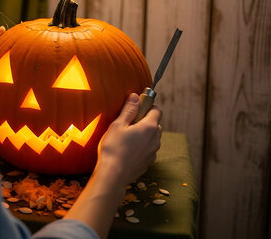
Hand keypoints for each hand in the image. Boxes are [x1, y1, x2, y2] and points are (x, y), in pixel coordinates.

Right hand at [65, 93, 161, 238]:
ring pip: (153, 138)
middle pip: (156, 124)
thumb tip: (136, 96)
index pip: (157, 110)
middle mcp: (155, 139)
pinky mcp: (148, 162)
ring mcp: (153, 152)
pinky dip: (142, 146)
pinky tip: (128, 149)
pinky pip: (148, 149)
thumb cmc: (113, 147)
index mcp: (149, 127)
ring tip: (127, 137)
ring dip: (144, 134)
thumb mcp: (118, 125)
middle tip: (129, 122)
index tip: (137, 107)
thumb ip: (129, 110)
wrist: (113, 174)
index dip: (148, 106)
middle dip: (145, 121)